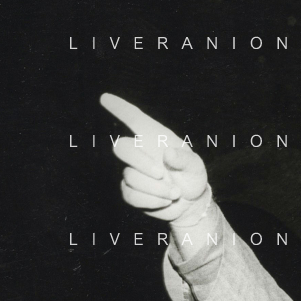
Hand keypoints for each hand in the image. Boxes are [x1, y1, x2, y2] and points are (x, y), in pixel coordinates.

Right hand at [100, 93, 210, 223]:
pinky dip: (151, 201)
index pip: (134, 118)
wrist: (190, 202)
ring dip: (155, 188)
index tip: (104, 98)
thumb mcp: (195, 167)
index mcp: (154, 137)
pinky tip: (165, 201)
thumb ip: (184, 159)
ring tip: (175, 193)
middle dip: (141, 163)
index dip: (119, 108)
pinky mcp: (131, 192)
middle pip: (121, 148)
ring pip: (130, 177)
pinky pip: (131, 195)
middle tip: (161, 174)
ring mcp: (133, 172)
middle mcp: (140, 152)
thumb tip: (167, 154)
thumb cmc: (192, 177)